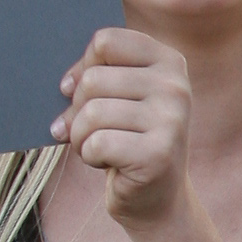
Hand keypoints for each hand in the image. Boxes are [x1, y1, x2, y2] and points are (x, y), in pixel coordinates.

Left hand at [60, 27, 193, 230]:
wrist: (157, 199)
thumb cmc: (128, 140)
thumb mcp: (121, 98)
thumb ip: (99, 75)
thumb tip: (65, 85)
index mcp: (169, 62)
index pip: (105, 41)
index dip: (84, 67)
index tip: (84, 91)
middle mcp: (176, 87)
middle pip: (93, 79)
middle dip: (78, 110)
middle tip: (92, 129)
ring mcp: (171, 120)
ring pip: (91, 113)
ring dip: (81, 136)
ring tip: (99, 147)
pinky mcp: (158, 154)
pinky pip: (96, 143)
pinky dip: (89, 157)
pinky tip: (107, 164)